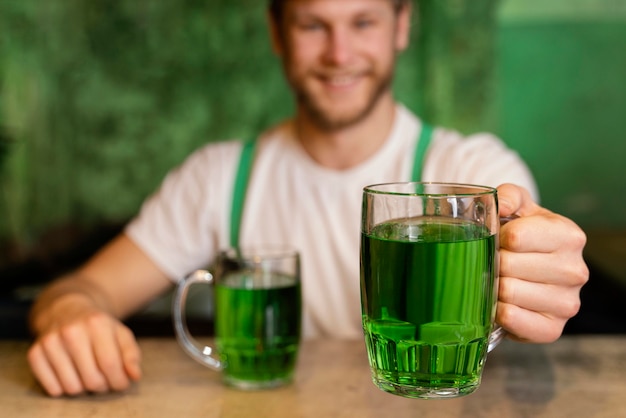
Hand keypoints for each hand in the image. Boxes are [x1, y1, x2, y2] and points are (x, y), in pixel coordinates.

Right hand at [27, 296, 141, 396]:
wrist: (66, 310)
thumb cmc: (97, 326)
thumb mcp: (120, 333)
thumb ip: (131, 354)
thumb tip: (134, 376)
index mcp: (97, 324)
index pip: (110, 365)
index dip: (119, 381)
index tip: (121, 383)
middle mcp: (71, 331)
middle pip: (92, 379)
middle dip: (103, 386)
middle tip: (105, 380)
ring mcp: (51, 342)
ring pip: (72, 387)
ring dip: (84, 388)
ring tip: (88, 374)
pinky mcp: (35, 353)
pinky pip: (52, 388)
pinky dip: (64, 388)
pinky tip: (71, 374)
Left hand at [496, 183, 588, 342]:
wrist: (529, 268)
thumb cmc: (522, 233)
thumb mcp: (518, 206)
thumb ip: (508, 195)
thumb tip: (500, 205)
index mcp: (569, 235)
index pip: (516, 238)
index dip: (496, 237)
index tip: (498, 239)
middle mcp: (575, 270)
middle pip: (509, 266)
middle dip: (493, 262)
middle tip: (494, 262)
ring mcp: (567, 303)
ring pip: (508, 293)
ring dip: (493, 287)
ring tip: (498, 280)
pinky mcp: (552, 329)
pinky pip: (512, 319)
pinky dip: (498, 312)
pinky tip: (501, 303)